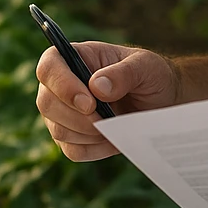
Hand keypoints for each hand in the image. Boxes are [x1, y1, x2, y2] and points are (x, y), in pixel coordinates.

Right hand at [36, 41, 180, 161]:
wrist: (160, 102)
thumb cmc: (151, 75)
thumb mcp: (147, 67)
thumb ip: (124, 72)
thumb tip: (97, 86)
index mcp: (77, 57)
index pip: (49, 67)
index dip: (62, 85)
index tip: (89, 103)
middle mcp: (62, 85)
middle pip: (46, 103)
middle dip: (78, 117)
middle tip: (108, 119)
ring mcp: (63, 113)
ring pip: (58, 130)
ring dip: (89, 133)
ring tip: (117, 124)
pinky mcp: (72, 137)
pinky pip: (72, 150)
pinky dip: (95, 149)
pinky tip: (114, 138)